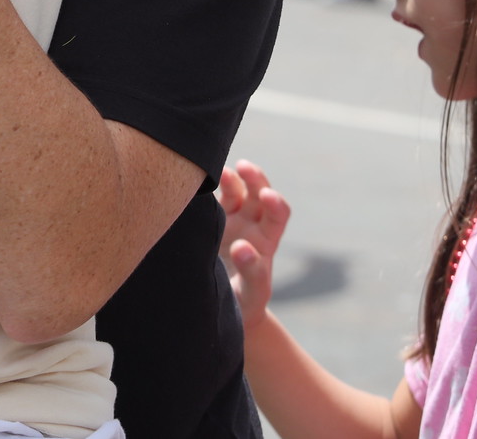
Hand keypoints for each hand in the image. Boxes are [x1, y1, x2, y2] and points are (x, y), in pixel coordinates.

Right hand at [218, 160, 289, 328]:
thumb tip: (242, 246)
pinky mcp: (210, 222)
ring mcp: (230, 221)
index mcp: (266, 240)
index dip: (275, 202)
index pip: (278, 213)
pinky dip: (207, 187)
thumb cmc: (244, 304)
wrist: (224, 308)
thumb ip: (252, 272)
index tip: (267, 196)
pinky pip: (211, 198)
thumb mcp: (253, 293)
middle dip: (255, 178)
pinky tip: (198, 181)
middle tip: (244, 167)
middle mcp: (251, 225)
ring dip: (231, 177)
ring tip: (222, 170)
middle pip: (259, 192)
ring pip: (236, 190)